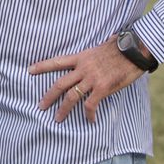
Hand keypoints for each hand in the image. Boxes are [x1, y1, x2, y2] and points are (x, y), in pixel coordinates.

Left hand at [28, 36, 144, 122]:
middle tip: (40, 106)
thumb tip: (104, 42)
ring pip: (71, 97)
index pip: (57, 62)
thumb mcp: (102, 46)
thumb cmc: (121, 48)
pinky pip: (91, 105)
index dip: (42, 66)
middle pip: (60, 83)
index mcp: (81, 57)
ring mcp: (92, 79)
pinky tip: (90, 120)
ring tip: (57, 119)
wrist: (134, 51)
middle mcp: (83, 68)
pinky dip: (89, 114)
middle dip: (48, 96)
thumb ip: (96, 51)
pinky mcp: (103, 88)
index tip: (29, 70)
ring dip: (63, 109)